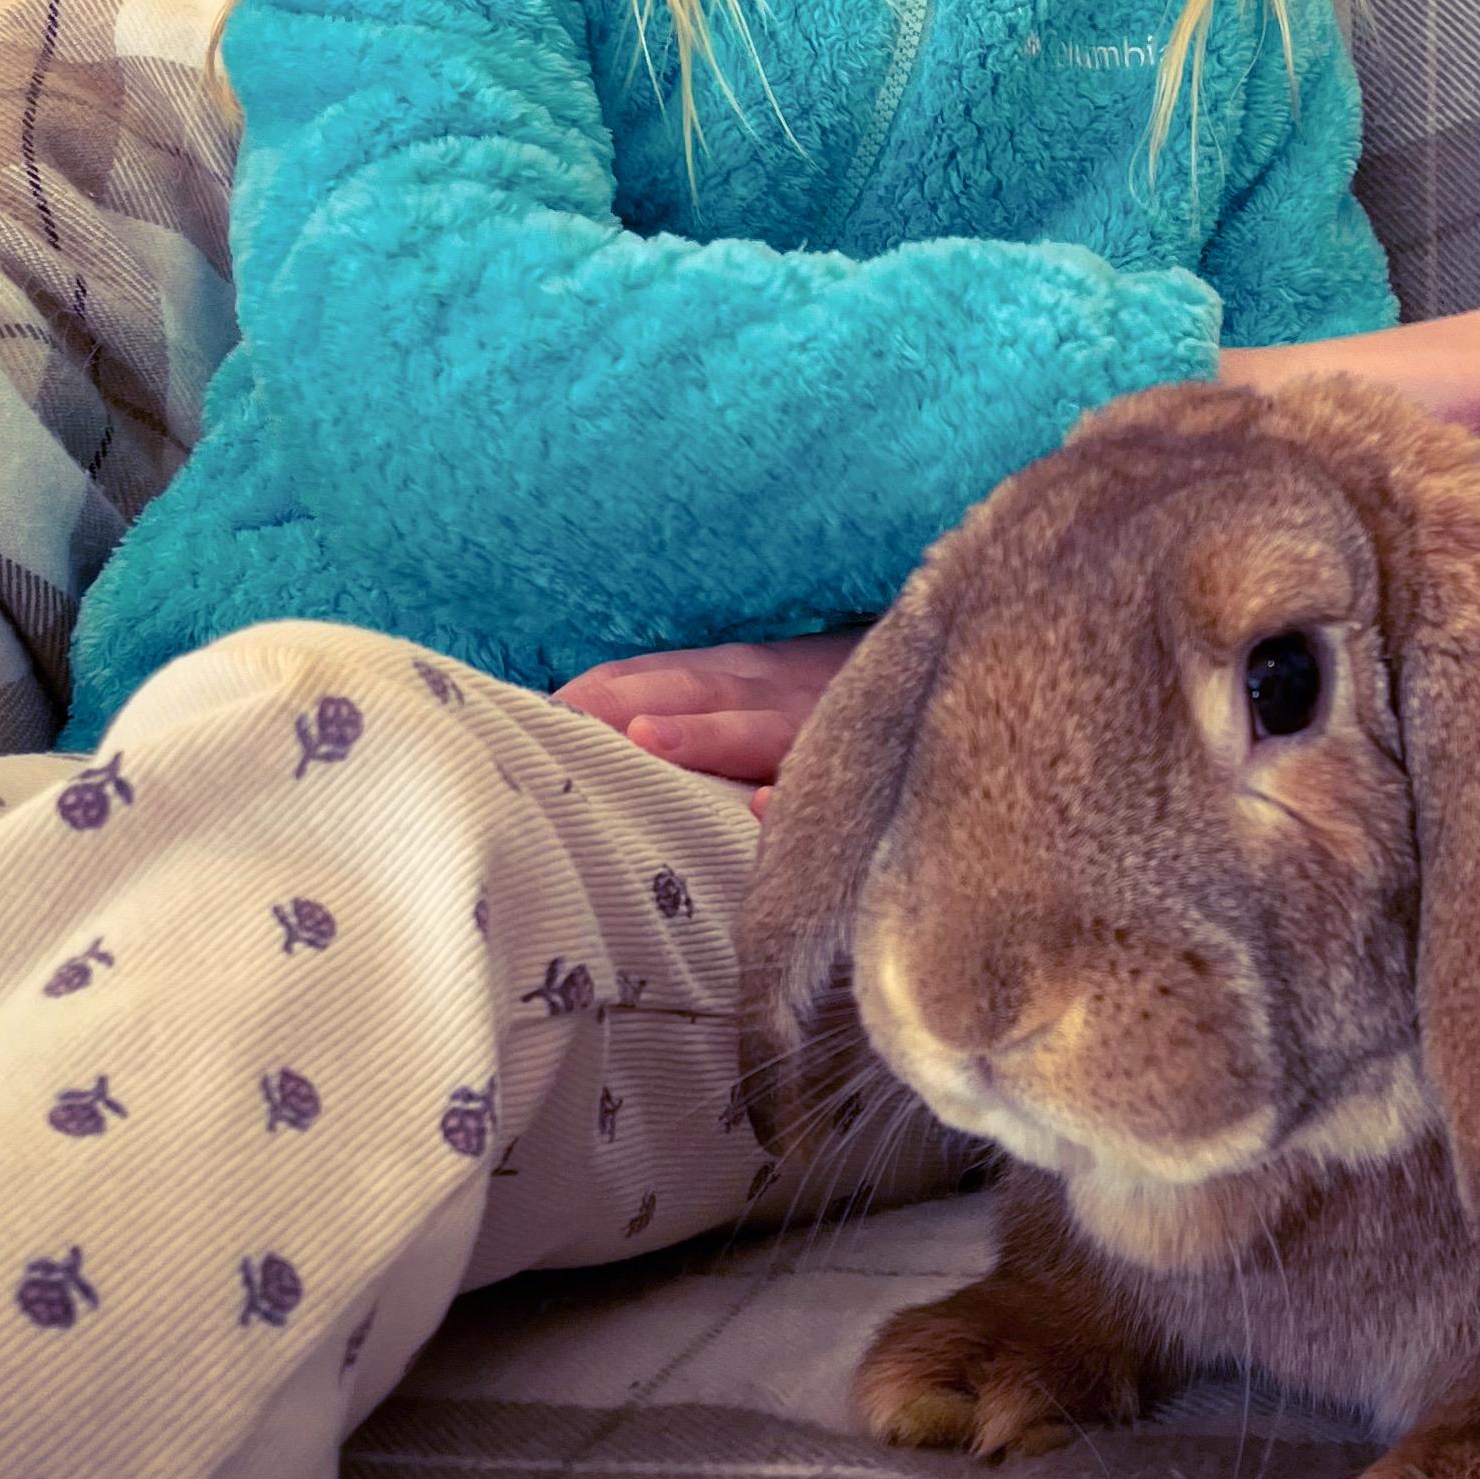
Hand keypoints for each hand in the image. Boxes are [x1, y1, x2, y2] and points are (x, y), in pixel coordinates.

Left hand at [548, 626, 872, 784]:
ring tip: (646, 742)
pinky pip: (835, 780)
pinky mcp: (870, 763)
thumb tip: (595, 734)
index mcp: (743, 674)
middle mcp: (777, 689)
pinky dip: (796, 793)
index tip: (531, 710)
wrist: (948, 670)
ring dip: (702, 734)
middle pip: (696, 691)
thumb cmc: (834, 702)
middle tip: (563, 717)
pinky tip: (763, 808)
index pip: (659, 676)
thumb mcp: (767, 690)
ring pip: (757, 729)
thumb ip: (694, 703)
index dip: (599, 690)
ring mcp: (823, 723)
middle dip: (630, 701)